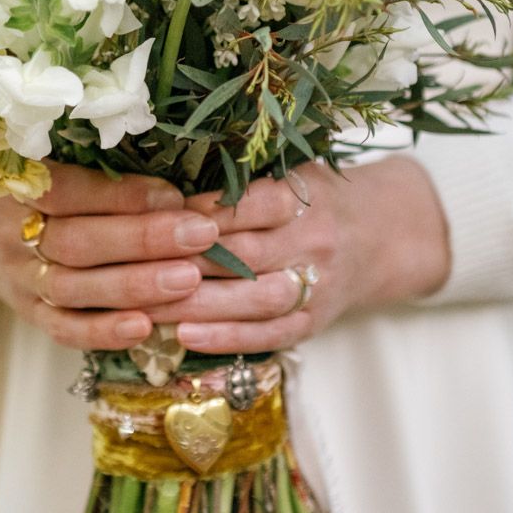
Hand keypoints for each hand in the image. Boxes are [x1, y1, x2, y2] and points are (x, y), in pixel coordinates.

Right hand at [0, 133, 219, 351]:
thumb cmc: (32, 179)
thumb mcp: (45, 153)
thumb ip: (96, 157)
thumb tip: (183, 158)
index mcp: (16, 181)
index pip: (67, 190)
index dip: (121, 195)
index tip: (176, 193)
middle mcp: (13, 232)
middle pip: (78, 242)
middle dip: (144, 239)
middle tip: (202, 234)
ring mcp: (20, 278)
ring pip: (75, 288)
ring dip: (135, 286)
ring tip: (191, 279)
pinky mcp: (29, 313)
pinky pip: (64, 328)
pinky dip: (104, 332)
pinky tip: (147, 328)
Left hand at [144, 155, 451, 354]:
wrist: (383, 238)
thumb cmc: (318, 199)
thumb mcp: (294, 172)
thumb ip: (244, 177)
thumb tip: (167, 178)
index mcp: (306, 197)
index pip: (252, 204)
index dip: (204, 212)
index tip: (158, 216)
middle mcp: (314, 242)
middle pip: (245, 256)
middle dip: (185, 264)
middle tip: (129, 269)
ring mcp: (317, 285)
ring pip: (254, 300)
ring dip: (197, 307)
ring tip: (145, 310)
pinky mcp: (313, 321)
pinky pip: (269, 336)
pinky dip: (226, 339)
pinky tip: (184, 338)